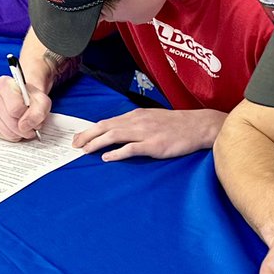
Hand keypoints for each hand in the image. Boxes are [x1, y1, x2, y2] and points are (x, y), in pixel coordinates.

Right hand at [0, 75, 51, 140]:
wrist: (25, 99)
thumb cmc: (32, 99)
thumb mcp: (43, 102)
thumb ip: (38, 113)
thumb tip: (23, 126)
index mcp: (4, 83)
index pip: (15, 109)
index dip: (27, 115)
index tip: (32, 113)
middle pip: (10, 121)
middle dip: (24, 128)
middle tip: (32, 127)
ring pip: (4, 130)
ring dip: (18, 133)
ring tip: (25, 127)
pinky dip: (10, 135)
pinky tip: (15, 129)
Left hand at [72, 107, 225, 160]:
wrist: (198, 126)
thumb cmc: (176, 125)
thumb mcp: (153, 119)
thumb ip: (136, 124)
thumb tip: (119, 132)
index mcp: (136, 115)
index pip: (107, 121)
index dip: (91, 129)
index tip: (79, 137)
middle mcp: (137, 121)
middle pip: (106, 126)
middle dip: (88, 135)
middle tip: (75, 145)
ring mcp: (145, 133)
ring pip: (114, 135)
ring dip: (97, 143)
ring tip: (85, 151)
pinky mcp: (154, 145)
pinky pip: (131, 148)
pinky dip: (117, 153)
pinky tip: (108, 158)